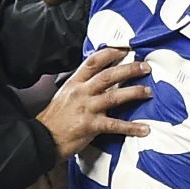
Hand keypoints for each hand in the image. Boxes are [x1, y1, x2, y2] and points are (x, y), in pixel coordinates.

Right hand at [36, 47, 152, 156]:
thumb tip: (101, 82)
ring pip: (114, 96)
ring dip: (134, 92)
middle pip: (108, 75)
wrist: (41, 139)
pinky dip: (131, 127)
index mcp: (74, 83)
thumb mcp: (64, 96)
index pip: (93, 62)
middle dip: (129, 69)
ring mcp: (86, 108)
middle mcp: (81, 92)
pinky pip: (114, 125)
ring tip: (148, 92)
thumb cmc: (53, 120)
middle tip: (145, 67)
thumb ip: (82, 88)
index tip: (126, 49)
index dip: (111, 53)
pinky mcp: (90, 126)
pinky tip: (144, 129)